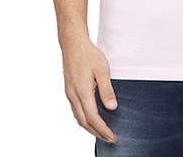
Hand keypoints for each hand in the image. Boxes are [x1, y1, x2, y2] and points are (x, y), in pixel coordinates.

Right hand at [60, 29, 118, 144]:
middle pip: (84, 122)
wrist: (73, 43)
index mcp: (82, 91)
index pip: (92, 118)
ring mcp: (69, 93)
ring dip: (90, 127)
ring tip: (103, 131)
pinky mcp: (69, 90)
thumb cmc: (88, 54)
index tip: (113, 137)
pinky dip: (84, 118)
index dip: (103, 130)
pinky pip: (76, 110)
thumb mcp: (102, 70)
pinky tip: (92, 117)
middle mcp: (73, 95)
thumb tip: (112, 108)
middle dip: (97, 133)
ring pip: (78, 117)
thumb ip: (107, 90)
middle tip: (110, 138)